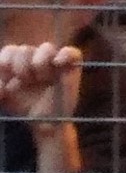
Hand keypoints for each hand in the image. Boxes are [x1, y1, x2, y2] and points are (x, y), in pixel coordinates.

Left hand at [0, 41, 83, 172]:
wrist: (45, 125)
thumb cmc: (24, 110)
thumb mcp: (5, 98)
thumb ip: (0, 89)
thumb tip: (0, 88)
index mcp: (17, 63)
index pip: (10, 51)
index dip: (6, 61)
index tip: (7, 78)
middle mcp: (35, 60)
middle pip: (25, 49)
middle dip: (22, 65)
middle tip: (25, 80)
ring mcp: (54, 63)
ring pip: (47, 48)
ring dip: (40, 62)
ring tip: (41, 77)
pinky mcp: (71, 68)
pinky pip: (71, 53)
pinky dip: (65, 55)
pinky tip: (58, 63)